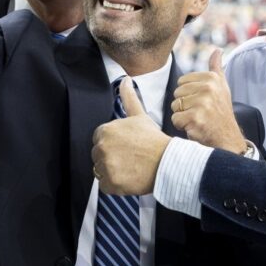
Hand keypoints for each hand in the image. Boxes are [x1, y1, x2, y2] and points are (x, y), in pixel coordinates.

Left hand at [93, 78, 170, 196]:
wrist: (167, 162)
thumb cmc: (153, 139)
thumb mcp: (140, 116)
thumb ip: (129, 98)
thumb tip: (125, 80)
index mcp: (105, 130)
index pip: (100, 139)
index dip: (114, 144)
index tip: (127, 147)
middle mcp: (102, 148)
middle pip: (98, 155)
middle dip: (112, 157)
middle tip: (130, 158)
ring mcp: (105, 166)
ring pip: (101, 170)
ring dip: (112, 170)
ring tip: (130, 167)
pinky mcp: (110, 183)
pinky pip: (105, 185)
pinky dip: (114, 184)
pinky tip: (128, 178)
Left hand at [170, 49, 245, 153]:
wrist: (228, 137)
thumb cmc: (221, 112)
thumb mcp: (222, 87)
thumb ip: (216, 68)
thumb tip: (217, 50)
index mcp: (212, 78)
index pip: (182, 82)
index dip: (189, 95)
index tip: (202, 102)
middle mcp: (208, 88)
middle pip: (177, 94)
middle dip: (184, 105)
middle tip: (200, 112)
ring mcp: (202, 103)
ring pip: (175, 106)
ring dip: (183, 116)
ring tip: (198, 119)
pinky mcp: (195, 118)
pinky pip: (175, 119)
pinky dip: (182, 126)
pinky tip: (195, 127)